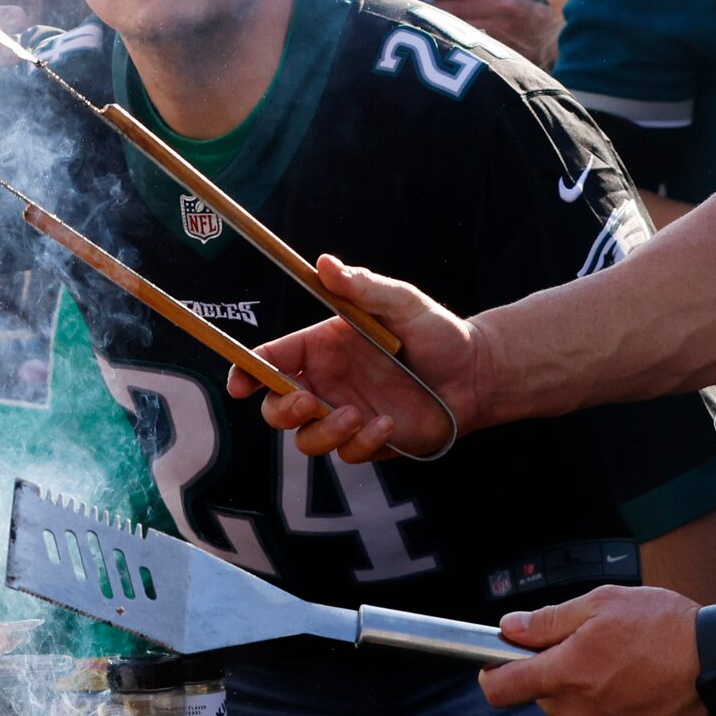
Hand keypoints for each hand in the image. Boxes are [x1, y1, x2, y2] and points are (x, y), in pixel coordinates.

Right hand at [229, 255, 488, 461]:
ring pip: (307, 439)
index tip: (239, 383)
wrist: (476, 373)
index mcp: (323, 346)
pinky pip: (347, 453)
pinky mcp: (369, 440)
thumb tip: (324, 262)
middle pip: (277, 407)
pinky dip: (362, 442)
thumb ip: (363, 287)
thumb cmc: (437, 332)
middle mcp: (327, 382)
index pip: (272, 359)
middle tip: (309, 402)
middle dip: (282, 410)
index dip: (247, 371)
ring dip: (324, 432)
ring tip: (357, 415)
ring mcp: (346, 414)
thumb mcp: (401, 302)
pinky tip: (389, 424)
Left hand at [429, 0, 562, 65]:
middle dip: (437, 9)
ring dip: (442, 26)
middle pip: (452, 7)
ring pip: (455, 27)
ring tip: (442, 24)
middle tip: (434, 11)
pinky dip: (454, 40)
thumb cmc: (516, 9)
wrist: (547, 36)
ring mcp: (499, 30)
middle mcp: (501, 5)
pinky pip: (464, 43)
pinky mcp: (496, 50)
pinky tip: (453, 39)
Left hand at [481, 585, 712, 715]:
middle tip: (593, 643)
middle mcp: (581, 713)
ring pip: (582, 712)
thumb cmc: (666, 626)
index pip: (500, 689)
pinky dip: (623, 706)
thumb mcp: (604, 603)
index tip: (499, 661)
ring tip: (633, 659)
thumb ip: (550, 621)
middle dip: (558, 674)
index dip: (492, 673)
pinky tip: (651, 682)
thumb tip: (510, 629)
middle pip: (546, 699)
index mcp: (565, 675)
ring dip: (594, 689)